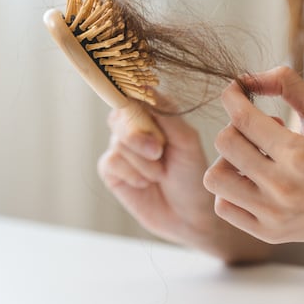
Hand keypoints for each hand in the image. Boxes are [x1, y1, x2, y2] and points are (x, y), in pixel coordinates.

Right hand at [98, 99, 215, 246]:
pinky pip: (112, 162)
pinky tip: (146, 184)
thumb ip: (167, 114)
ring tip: (161, 174)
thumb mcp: (186, 141)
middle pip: (121, 115)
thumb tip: (144, 87)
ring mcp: (121, 146)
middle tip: (159, 152)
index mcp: (156, 113)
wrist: (189, 216)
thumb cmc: (192, 176)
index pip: (137, 94)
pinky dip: (133, 174)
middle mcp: (136, 126)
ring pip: (118, 141)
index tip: (140, 107)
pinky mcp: (111, 169)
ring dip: (144, 162)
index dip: (135, 100)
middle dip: (140, 135)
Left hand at [203, 66, 303, 244]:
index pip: (244, 118)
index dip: (232, 97)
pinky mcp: (268, 233)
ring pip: (215, 178)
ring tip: (251, 156)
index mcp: (298, 154)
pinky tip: (252, 179)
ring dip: (227, 159)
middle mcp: (282, 187)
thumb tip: (249, 77)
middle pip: (225, 143)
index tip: (235, 90)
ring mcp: (272, 214)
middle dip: (236, 125)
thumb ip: (289, 85)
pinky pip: (223, 206)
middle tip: (259, 127)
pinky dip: (230, 188)